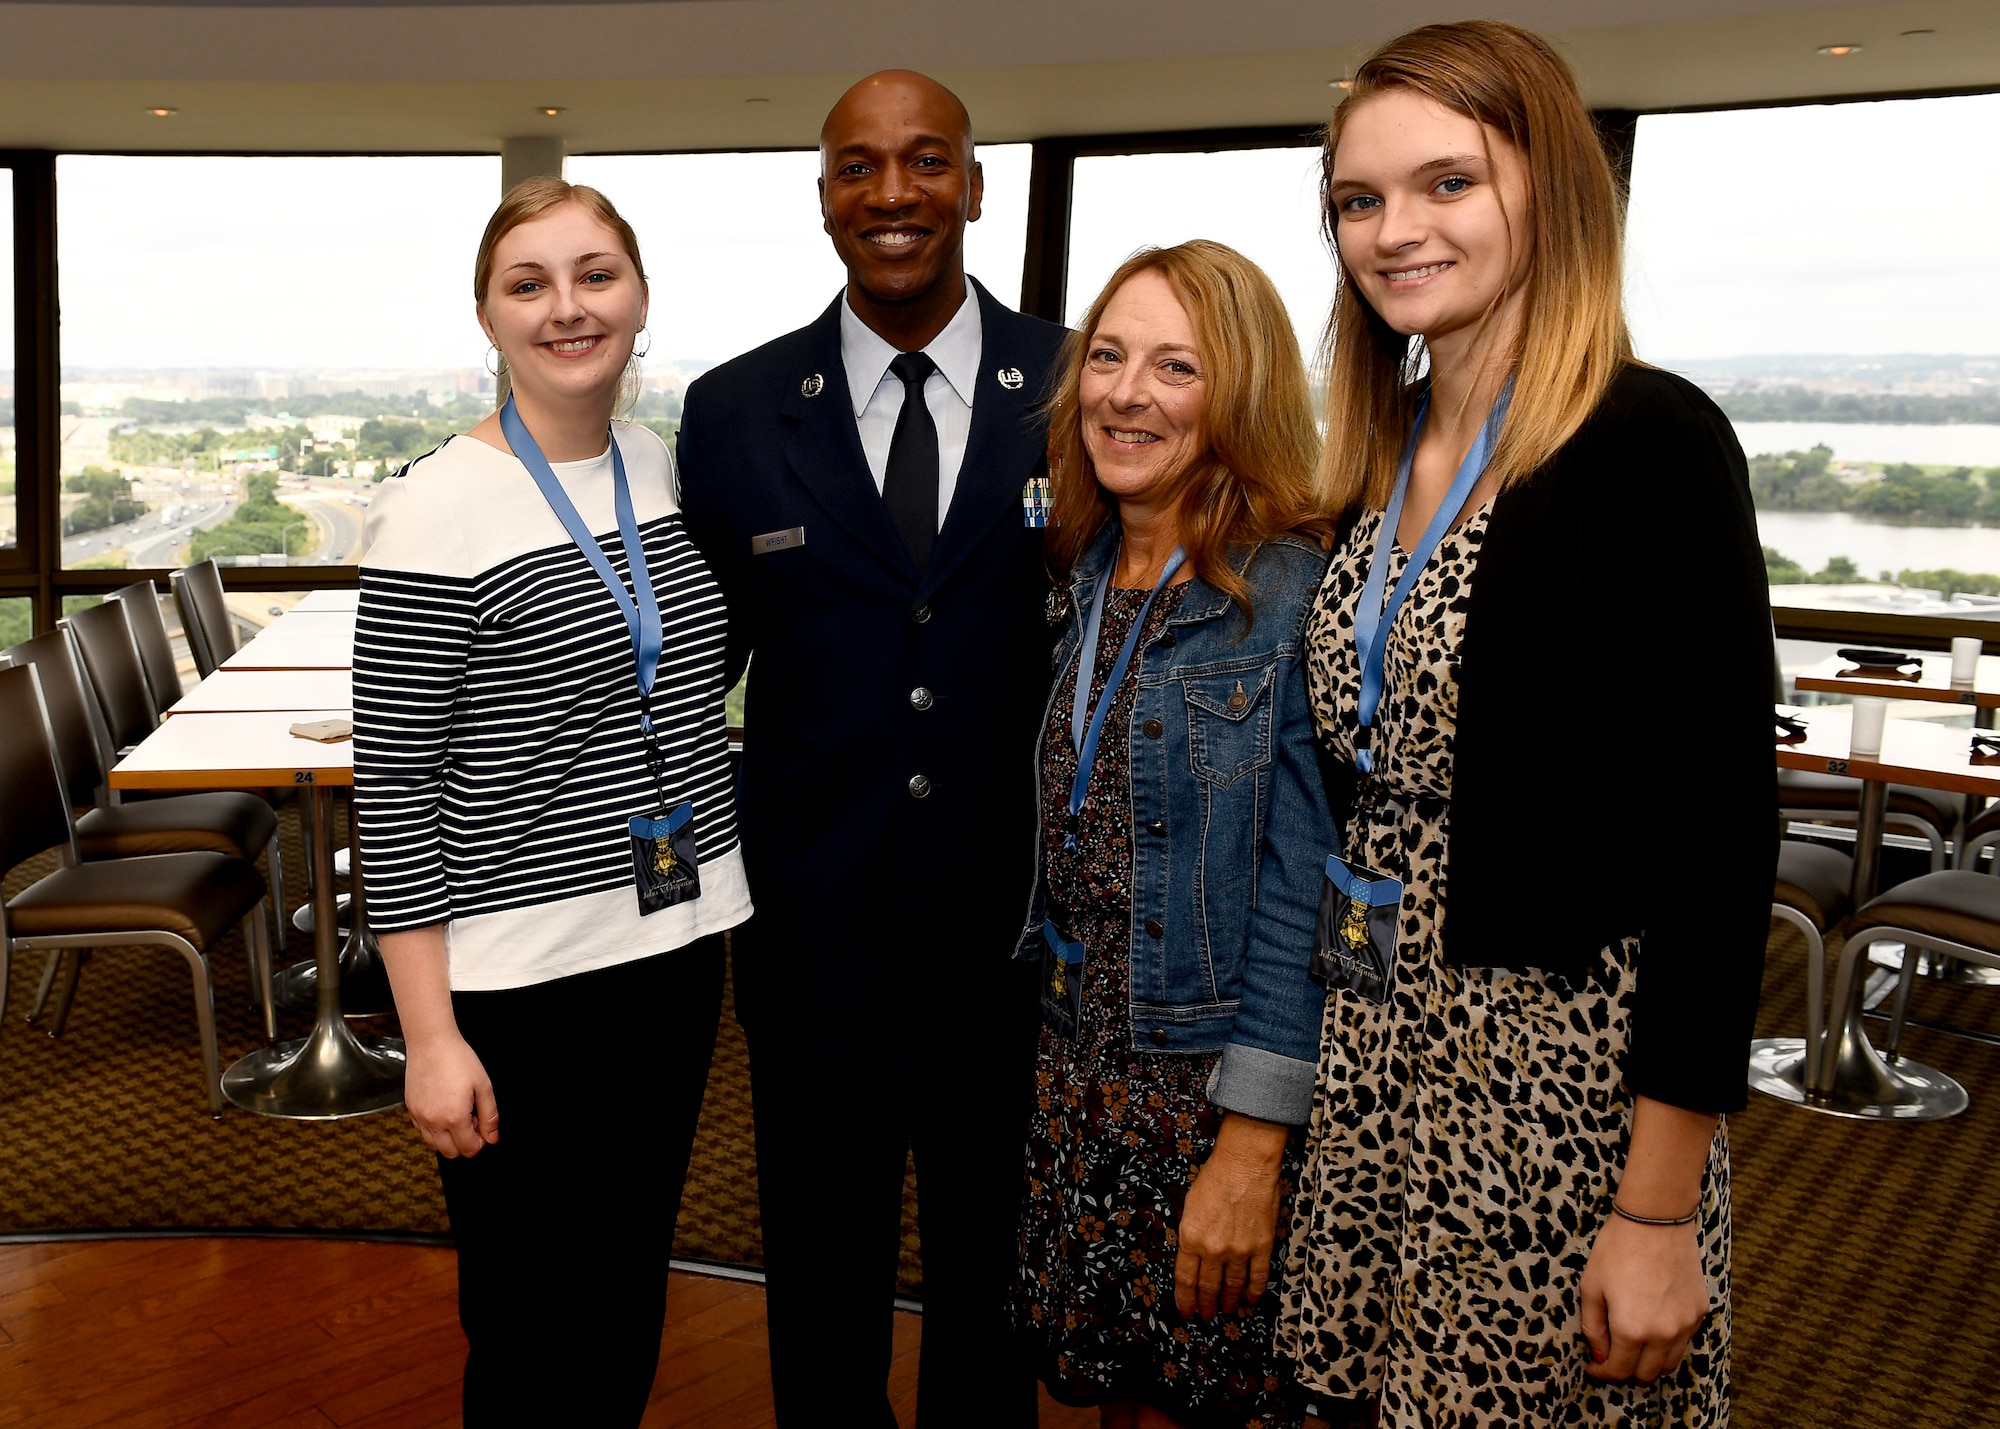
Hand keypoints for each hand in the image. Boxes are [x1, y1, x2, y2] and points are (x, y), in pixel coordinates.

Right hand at [403, 1031, 499, 1158]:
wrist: (431, 1043)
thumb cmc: (458, 1059)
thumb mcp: (483, 1086)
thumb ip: (490, 1116)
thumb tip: (492, 1138)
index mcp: (454, 1118)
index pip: (469, 1149)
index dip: (481, 1141)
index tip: (483, 1126)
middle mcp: (433, 1122)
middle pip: (451, 1153)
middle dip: (465, 1142)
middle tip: (471, 1119)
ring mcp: (419, 1117)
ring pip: (435, 1145)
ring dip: (449, 1138)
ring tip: (457, 1113)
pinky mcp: (411, 1110)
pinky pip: (423, 1131)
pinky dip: (434, 1129)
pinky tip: (443, 1109)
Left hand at [1174, 1113, 1286, 1319]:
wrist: (1245, 1164)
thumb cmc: (1215, 1177)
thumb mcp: (1190, 1206)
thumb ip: (1191, 1234)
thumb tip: (1194, 1254)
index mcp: (1191, 1238)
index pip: (1186, 1279)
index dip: (1186, 1299)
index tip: (1187, 1311)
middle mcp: (1213, 1249)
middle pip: (1208, 1287)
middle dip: (1206, 1305)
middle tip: (1206, 1315)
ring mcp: (1239, 1250)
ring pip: (1232, 1286)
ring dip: (1229, 1301)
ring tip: (1226, 1311)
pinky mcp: (1262, 1246)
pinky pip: (1258, 1277)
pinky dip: (1254, 1291)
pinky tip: (1250, 1300)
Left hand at [1578, 1212, 1708, 1383]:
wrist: (1656, 1220)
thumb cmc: (1617, 1249)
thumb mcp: (1591, 1286)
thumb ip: (1593, 1327)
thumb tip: (1599, 1355)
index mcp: (1631, 1329)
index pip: (1619, 1369)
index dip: (1603, 1371)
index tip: (1594, 1366)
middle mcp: (1662, 1334)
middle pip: (1647, 1373)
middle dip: (1627, 1370)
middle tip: (1613, 1356)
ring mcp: (1685, 1324)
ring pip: (1669, 1362)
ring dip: (1651, 1361)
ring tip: (1634, 1345)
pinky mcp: (1699, 1311)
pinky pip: (1684, 1340)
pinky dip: (1669, 1343)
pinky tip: (1654, 1325)